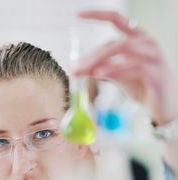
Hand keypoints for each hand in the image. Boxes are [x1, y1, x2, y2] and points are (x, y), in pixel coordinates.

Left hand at [72, 10, 177, 126]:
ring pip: (123, 49)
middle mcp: (146, 42)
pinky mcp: (155, 73)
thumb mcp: (118, 75)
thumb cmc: (142, 86)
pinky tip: (100, 74)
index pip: (116, 19)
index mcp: (137, 38)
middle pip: (114, 43)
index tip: (78, 15)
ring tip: (85, 71)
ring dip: (100, 60)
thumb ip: (101, 69)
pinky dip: (115, 69)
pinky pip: (133, 66)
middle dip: (91, 56)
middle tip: (75, 69)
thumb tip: (78, 68)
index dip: (97, 14)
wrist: (163, 106)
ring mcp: (153, 56)